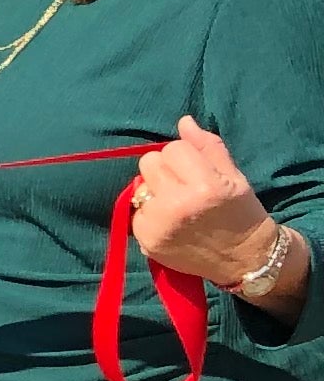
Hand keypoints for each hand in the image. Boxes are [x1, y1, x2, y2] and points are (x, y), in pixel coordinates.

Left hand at [132, 114, 281, 284]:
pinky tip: (169, 221)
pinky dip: (149, 212)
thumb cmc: (241, 212)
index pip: (173, 148)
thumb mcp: (234, 176)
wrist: (245, 259)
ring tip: (177, 204)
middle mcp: (178, 204)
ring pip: (139, 186)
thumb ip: (207, 146)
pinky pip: (135, 211)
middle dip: (165, 169)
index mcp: (204, 185)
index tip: (197, 171)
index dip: (184, 156)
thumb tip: (184, 121)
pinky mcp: (146, 240)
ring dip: (154, 191)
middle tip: (184, 185)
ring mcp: (159, 224)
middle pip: (149, 163)